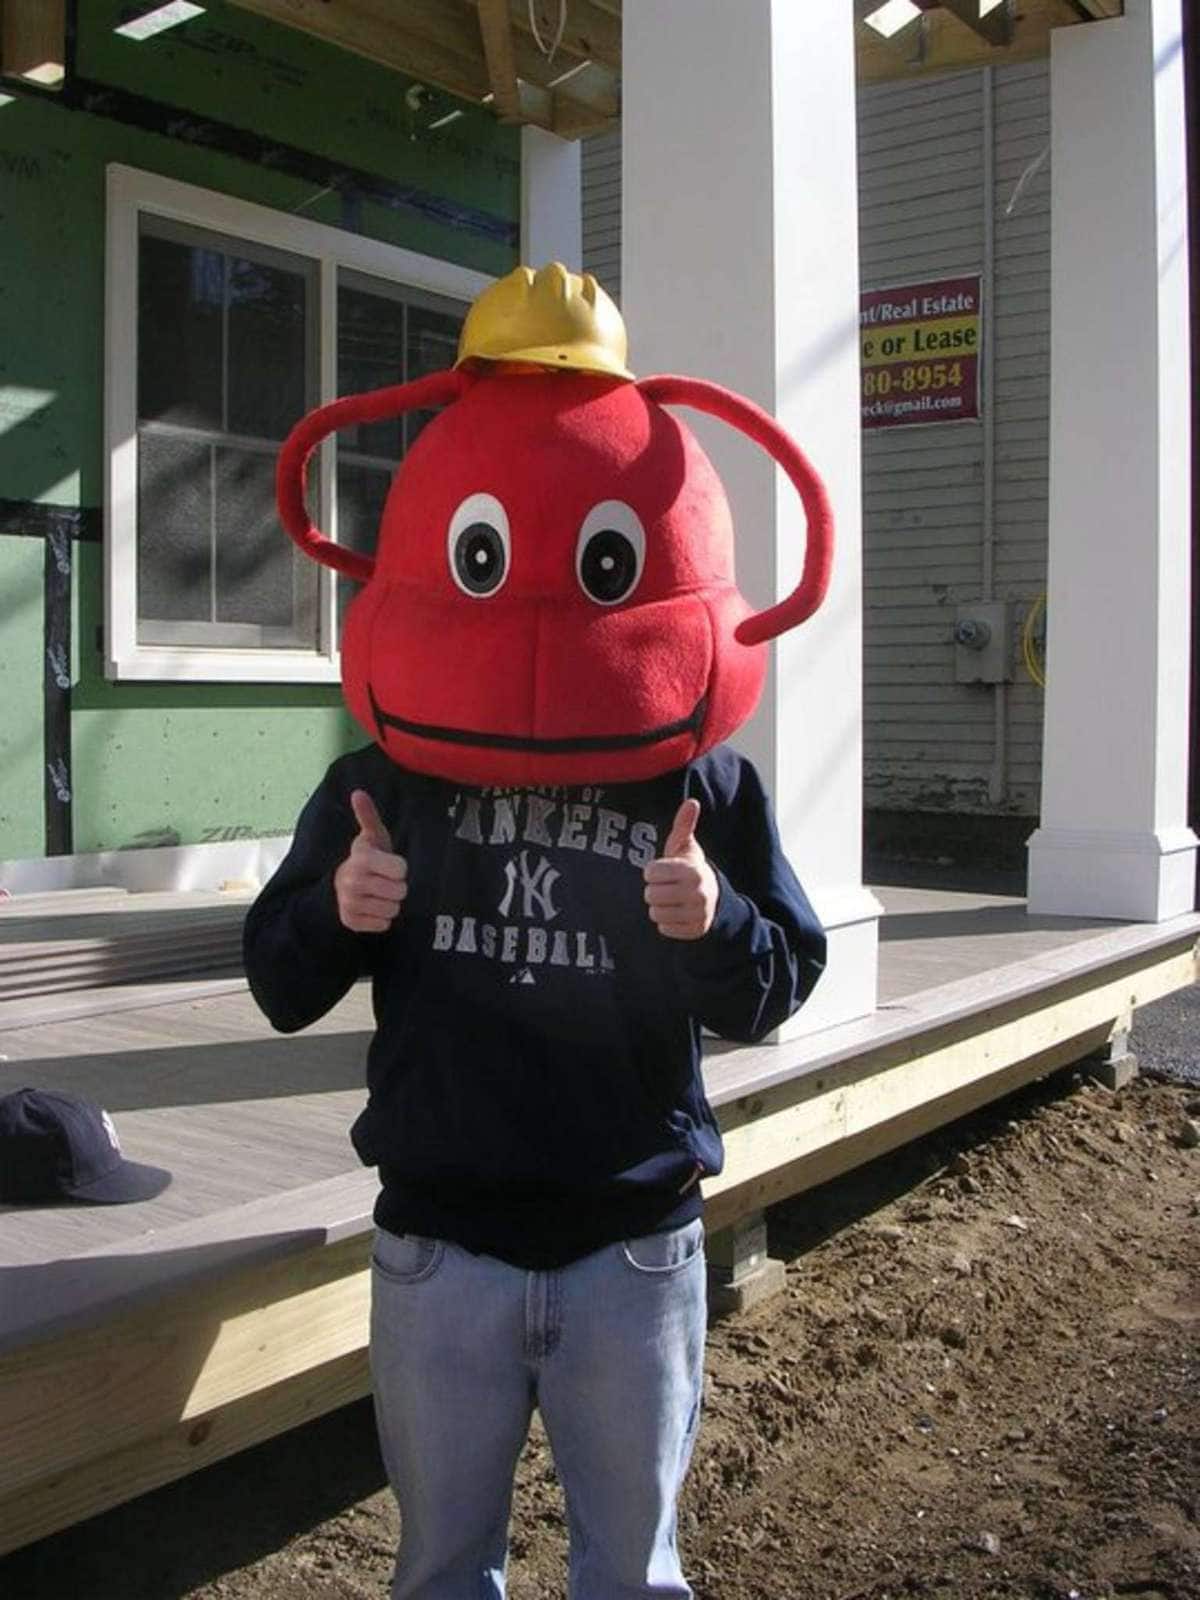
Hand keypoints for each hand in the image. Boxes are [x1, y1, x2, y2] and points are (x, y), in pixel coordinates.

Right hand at [333, 790, 407, 932]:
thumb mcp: (371, 837)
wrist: (343, 887)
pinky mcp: (350, 921)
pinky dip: (382, 918)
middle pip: (399, 891)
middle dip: (397, 887)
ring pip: (392, 909)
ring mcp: (349, 903)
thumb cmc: (368, 860)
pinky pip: (383, 924)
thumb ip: (368, 815)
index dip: (399, 868)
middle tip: (385, 881)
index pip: (400, 869)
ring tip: (378, 894)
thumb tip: (358, 792)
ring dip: (390, 903)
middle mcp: (351, 881)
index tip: (389, 865)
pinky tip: (372, 907)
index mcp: (360, 859)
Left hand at [643, 799, 718, 940]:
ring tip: (671, 900)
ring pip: (655, 914)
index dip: (652, 871)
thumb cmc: (691, 868)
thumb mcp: (687, 846)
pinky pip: (664, 929)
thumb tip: (691, 801)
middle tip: (667, 887)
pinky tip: (677, 913)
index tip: (663, 871)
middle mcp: (697, 893)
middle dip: (654, 890)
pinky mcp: (695, 931)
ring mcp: (698, 914)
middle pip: (650, 895)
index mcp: (692, 871)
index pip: (650, 873)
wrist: (715, 898)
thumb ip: (685, 825)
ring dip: (659, 907)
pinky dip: (667, 923)